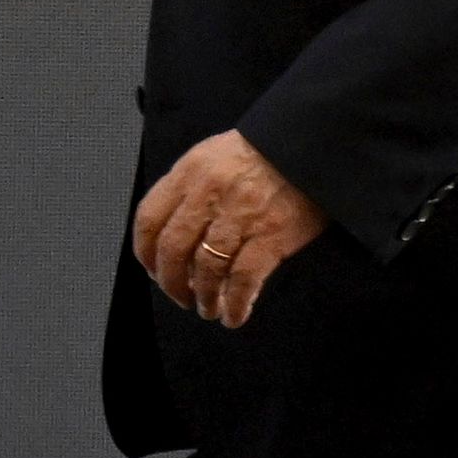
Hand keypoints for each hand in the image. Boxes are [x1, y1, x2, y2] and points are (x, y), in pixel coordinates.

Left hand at [131, 130, 327, 327]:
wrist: (312, 143)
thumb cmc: (262, 152)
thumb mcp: (213, 156)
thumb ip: (188, 189)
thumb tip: (172, 236)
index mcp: (189, 172)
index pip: (148, 219)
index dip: (146, 253)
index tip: (154, 270)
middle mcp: (209, 193)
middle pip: (172, 250)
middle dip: (170, 283)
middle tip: (180, 297)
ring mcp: (240, 215)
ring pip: (206, 269)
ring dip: (204, 298)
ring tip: (209, 309)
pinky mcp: (272, 235)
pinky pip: (243, 279)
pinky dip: (235, 303)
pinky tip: (234, 315)